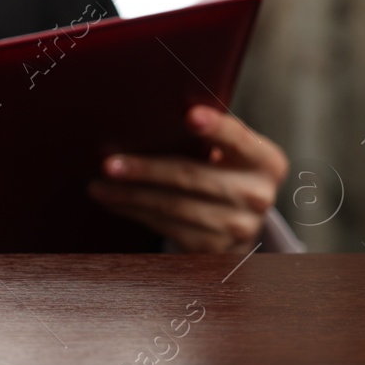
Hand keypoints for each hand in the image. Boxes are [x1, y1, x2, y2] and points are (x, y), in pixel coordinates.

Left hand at [87, 105, 288, 252]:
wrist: (239, 221)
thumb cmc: (223, 169)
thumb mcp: (229, 151)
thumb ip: (208, 134)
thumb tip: (148, 115)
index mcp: (266, 160)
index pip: (237, 138)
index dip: (214, 128)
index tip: (189, 116)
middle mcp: (258, 195)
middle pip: (192, 176)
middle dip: (146, 170)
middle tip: (108, 164)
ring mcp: (239, 226)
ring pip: (173, 206)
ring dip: (130, 196)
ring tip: (99, 186)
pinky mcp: (215, 248)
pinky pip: (167, 227)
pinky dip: (136, 212)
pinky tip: (115, 201)